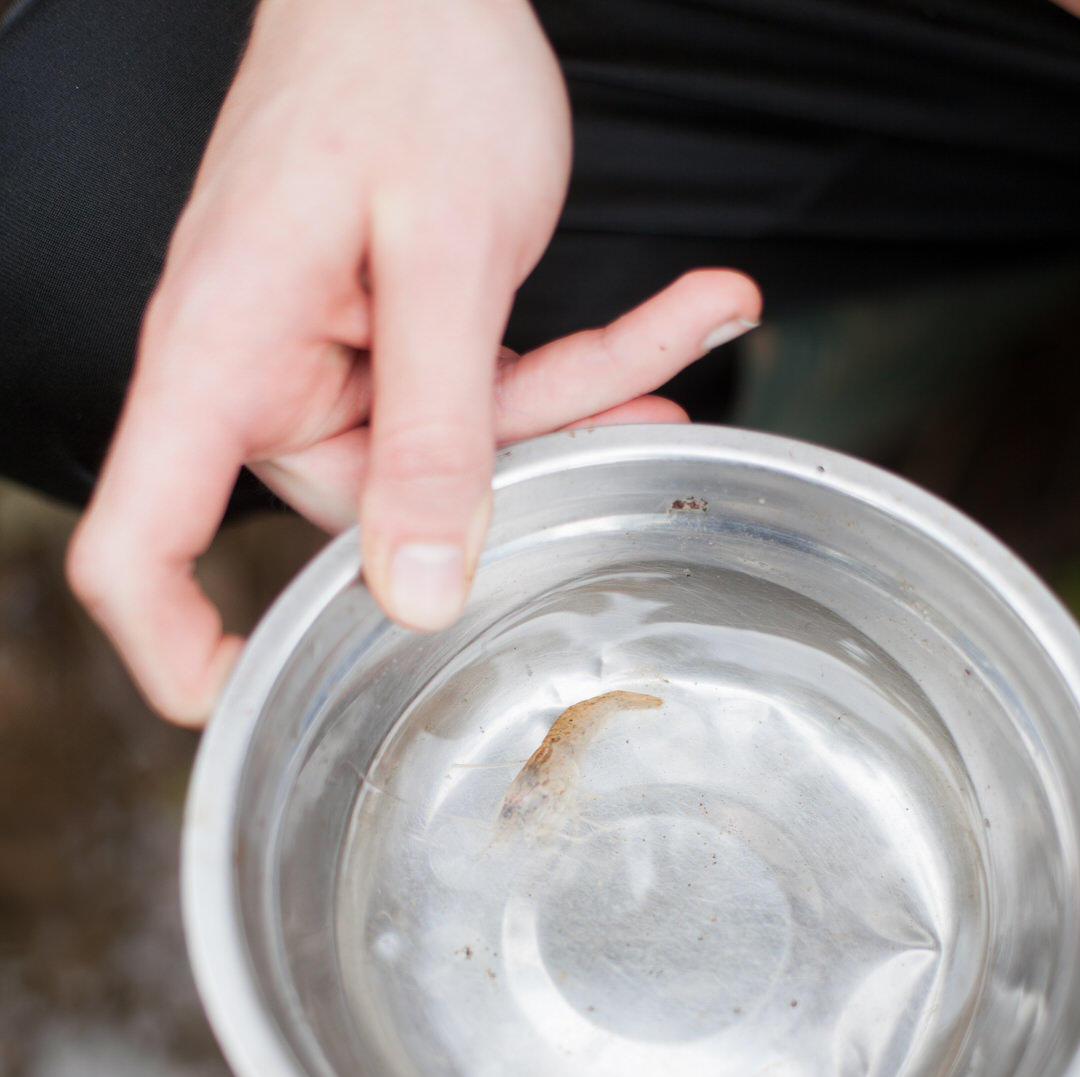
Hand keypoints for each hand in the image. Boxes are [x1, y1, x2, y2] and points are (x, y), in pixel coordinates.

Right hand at [66, 0, 759, 725]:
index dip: (174, 651)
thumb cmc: (405, 58)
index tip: (246, 713)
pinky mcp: (382, 349)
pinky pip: (473, 400)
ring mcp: (321, 368)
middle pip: (363, 515)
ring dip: (569, 403)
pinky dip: (573, 366)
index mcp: (217, 360)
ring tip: (688, 325)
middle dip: (506, 474)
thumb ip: (437, 432)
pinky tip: (682, 316)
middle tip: (634, 410)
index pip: (136, 548)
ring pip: (447, 461)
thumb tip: (419, 592)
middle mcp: (253, 378)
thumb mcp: (441, 256)